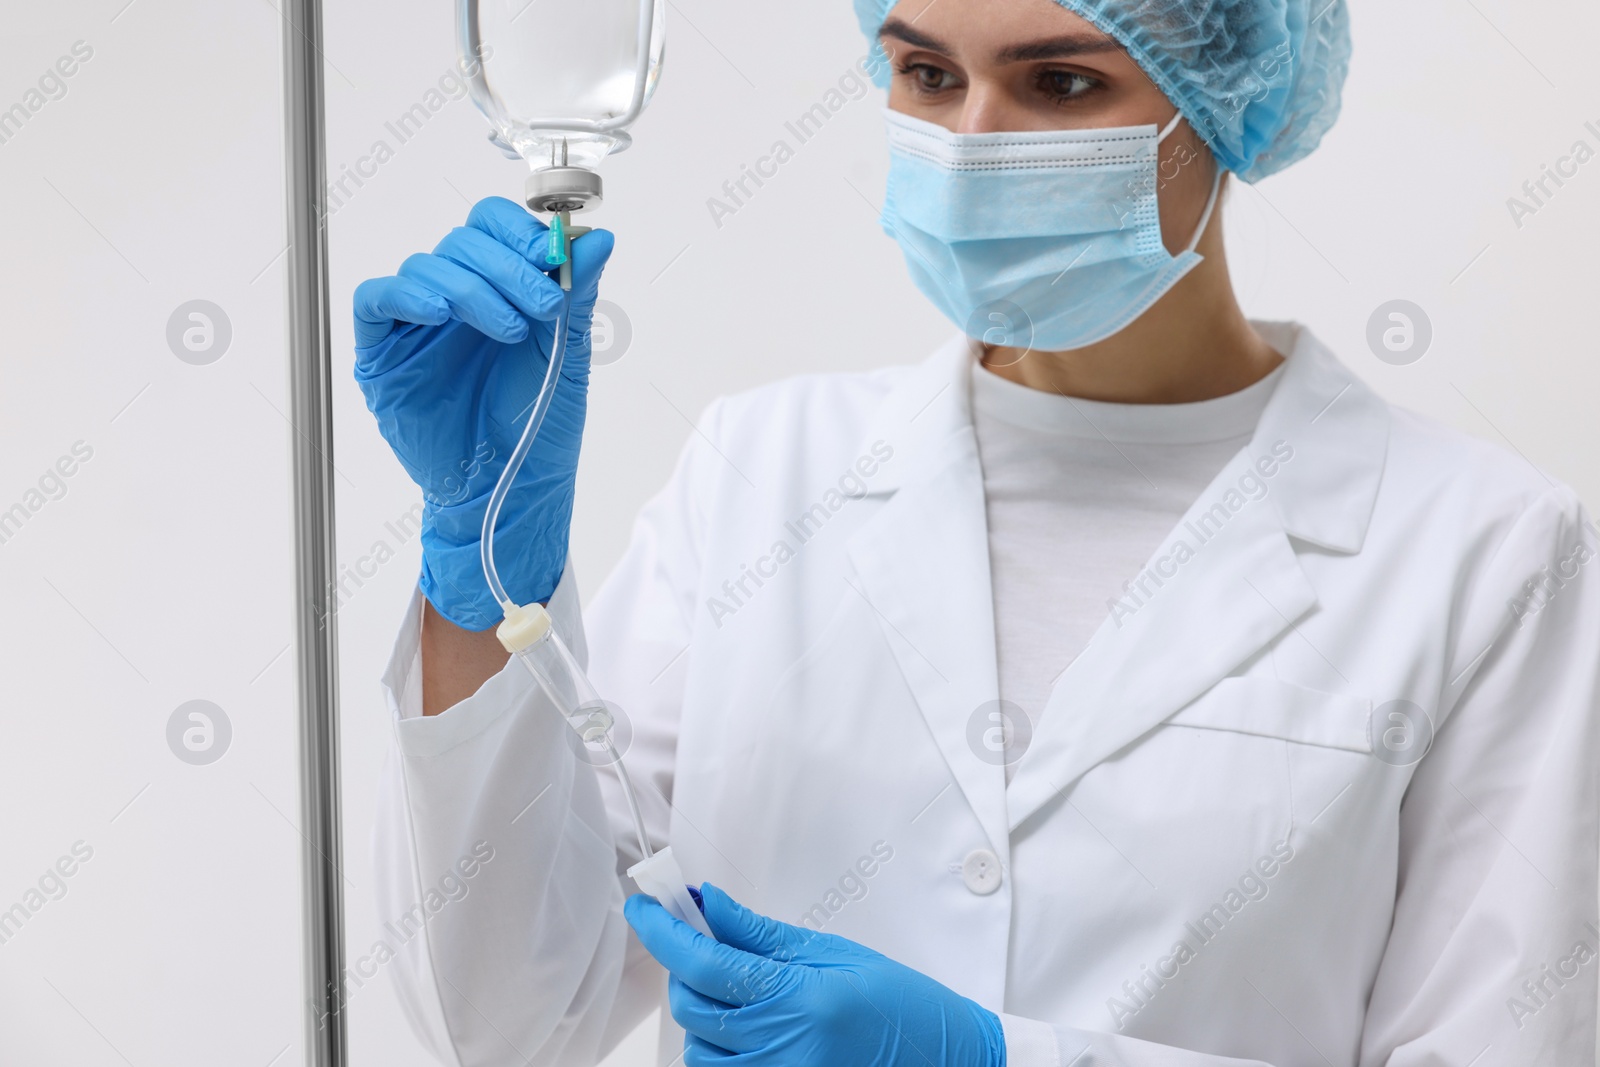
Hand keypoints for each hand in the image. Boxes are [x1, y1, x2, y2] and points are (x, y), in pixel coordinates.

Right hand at [353, 196, 614, 629]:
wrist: (512, 487)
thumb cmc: (539, 426)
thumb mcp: (567, 352)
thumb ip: (576, 292)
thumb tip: (600, 237)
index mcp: (498, 289)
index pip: (492, 227)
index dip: (517, 232)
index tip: (550, 256)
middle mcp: (454, 298)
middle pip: (462, 242)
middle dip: (507, 268)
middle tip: (542, 306)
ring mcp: (416, 323)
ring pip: (426, 266)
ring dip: (472, 289)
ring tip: (510, 332)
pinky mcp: (382, 352)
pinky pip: (375, 299)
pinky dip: (406, 295)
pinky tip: (439, 313)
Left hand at [625, 883, 1005, 1065]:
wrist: (949, 1063)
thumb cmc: (901, 1006)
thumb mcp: (833, 954)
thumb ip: (760, 934)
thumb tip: (706, 903)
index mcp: (801, 1001)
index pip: (706, 963)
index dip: (664, 931)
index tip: (642, 907)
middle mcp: (783, 1052)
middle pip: (691, 1006)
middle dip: (688, 970)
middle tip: (710, 946)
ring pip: (698, 1048)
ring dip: (704, 1016)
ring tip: (745, 998)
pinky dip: (719, 1052)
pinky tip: (746, 1032)